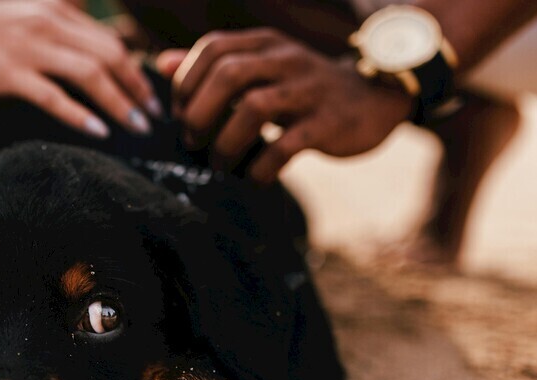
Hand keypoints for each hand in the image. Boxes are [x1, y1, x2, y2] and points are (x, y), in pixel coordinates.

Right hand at [0, 0, 160, 137]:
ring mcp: (27, 47)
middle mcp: (47, 24)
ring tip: (137, 127)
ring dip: (120, 102)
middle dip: (137, 88)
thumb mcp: (16, 20)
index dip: (134, 69)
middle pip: (110, 54)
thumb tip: (74, 66)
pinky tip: (99, 132)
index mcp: (53, 11)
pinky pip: (53, 95)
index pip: (108, 40)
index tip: (149, 96)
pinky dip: (80, 114)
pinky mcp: (6, 72)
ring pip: (90, 74)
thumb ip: (49, 36)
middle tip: (154, 117)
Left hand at [157, 29, 412, 181]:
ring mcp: (309, 89)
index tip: (180, 115)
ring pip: (254, 107)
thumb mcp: (261, 68)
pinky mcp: (329, 122)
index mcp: (265, 44)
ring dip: (226, 143)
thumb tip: (162, 65)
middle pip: (228, 74)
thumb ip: (213, 66)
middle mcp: (286, 59)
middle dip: (200, 113)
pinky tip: (254, 178)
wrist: (375, 99)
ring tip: (219, 165)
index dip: (187, 82)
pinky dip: (262, 167)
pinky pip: (287, 145)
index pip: (213, 48)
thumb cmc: (302, 90)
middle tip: (192, 142)